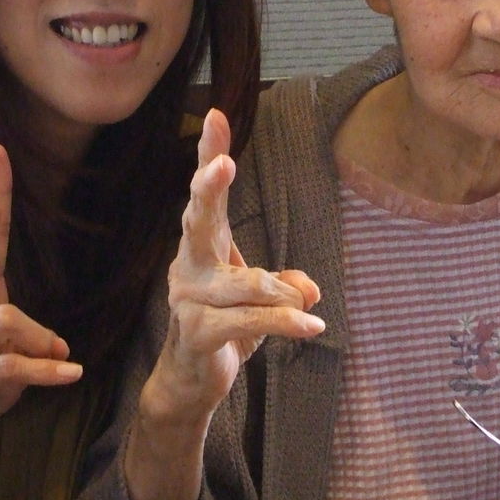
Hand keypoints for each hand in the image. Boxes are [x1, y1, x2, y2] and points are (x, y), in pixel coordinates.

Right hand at [143, 109, 322, 425]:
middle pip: (199, 219)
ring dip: (283, 298)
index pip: (208, 196)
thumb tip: (309, 291)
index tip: (216, 116)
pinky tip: (312, 326)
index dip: (211, 155)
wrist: (191, 383)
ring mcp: (188, 299)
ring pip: (247, 284)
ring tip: (307, 310)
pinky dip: (286, 322)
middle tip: (223, 164)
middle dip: (210, 188)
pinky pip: (251, 320)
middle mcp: (190, 265)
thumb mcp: (262, 303)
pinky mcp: (197, 332)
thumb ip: (285, 287)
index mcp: (204, 247)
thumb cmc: (226, 330)